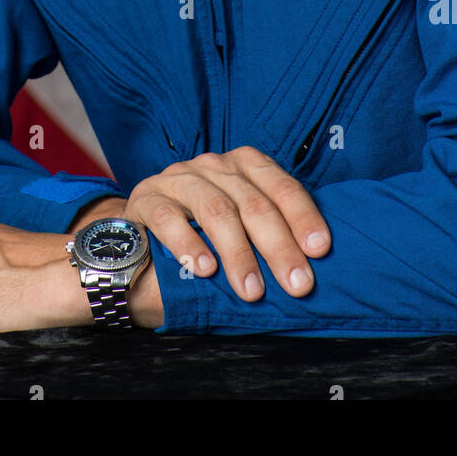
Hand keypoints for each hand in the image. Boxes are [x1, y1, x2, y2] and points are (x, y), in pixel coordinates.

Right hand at [122, 146, 329, 302]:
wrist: (136, 238)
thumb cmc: (201, 238)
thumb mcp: (240, 232)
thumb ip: (266, 239)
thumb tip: (307, 269)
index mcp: (244, 167)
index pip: (280, 185)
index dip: (302, 216)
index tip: (319, 249)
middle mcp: (214, 165)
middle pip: (253, 202)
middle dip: (279, 246)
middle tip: (297, 284)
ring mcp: (178, 178)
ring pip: (216, 209)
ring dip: (238, 252)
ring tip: (252, 289)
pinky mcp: (147, 198)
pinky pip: (169, 217)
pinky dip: (189, 243)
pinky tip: (205, 268)